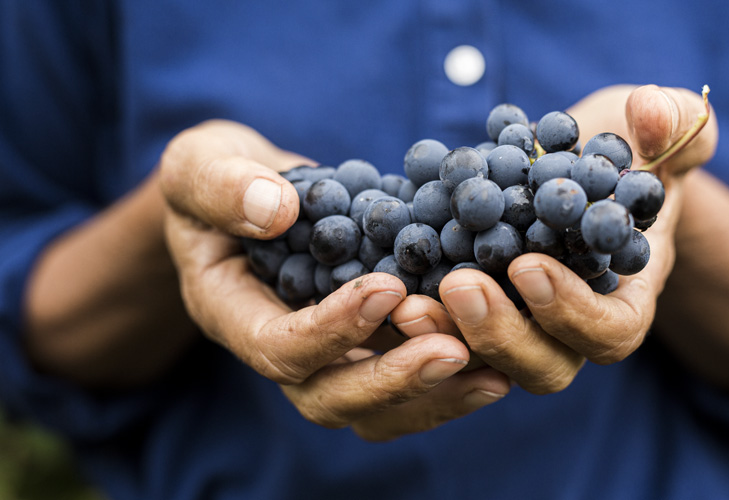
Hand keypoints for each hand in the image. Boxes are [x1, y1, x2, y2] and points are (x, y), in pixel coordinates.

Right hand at [160, 120, 508, 440]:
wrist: (249, 193)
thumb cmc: (218, 175)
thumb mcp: (200, 163)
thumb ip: (220, 184)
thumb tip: (273, 210)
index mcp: (230, 312)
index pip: (276, 347)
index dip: (332, 330)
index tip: (388, 288)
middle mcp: (277, 348)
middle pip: (328, 397)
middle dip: (392, 379)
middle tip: (452, 350)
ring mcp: (324, 356)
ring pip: (372, 409)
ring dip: (431, 395)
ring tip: (492, 372)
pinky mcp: (364, 346)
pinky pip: (402, 387)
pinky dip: (447, 383)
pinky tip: (495, 363)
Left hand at [416, 85, 718, 393]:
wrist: (576, 162)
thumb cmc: (627, 149)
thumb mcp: (663, 128)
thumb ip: (678, 124)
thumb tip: (655, 115)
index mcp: (624, 300)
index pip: (608, 332)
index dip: (570, 311)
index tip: (529, 266)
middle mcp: (569, 328)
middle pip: (542, 365)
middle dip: (499, 333)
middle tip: (458, 284)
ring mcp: (518, 324)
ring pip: (485, 362)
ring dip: (445, 334)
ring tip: (405, 298)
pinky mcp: (471, 309)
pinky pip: (445, 331)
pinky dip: (416, 313)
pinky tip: (381, 282)